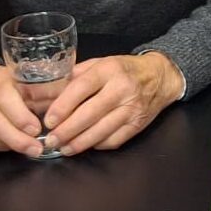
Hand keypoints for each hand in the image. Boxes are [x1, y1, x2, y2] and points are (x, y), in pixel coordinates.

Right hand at [0, 57, 47, 158]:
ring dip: (5, 146)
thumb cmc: (13, 87)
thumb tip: (66, 108)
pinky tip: (1, 146)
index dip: (21, 118)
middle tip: (35, 149)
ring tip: (21, 145)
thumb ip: (47, 93)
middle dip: (17, 140)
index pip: (6, 99)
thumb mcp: (31, 82)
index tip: (37, 130)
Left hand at [42, 52, 185, 154]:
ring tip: (63, 148)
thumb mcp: (101, 62)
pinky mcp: (137, 125)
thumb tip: (51, 93)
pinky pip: (114, 140)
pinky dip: (97, 145)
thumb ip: (77, 75)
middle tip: (51, 140)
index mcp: (109, 69)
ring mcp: (132, 109)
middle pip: (89, 114)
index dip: (63, 106)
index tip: (49, 120)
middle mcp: (122, 89)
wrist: (160, 77)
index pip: (82, 88)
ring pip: (101, 131)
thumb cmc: (125, 70)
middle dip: (67, 130)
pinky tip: (85, 145)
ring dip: (79, 143)